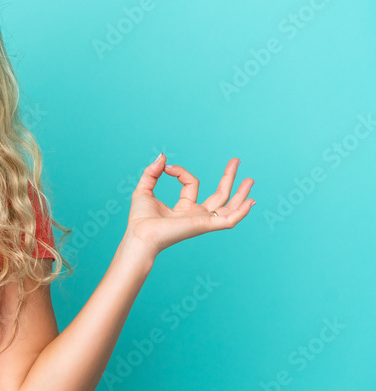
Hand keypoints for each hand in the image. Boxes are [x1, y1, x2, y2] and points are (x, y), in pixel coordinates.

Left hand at [125, 154, 254, 256]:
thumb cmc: (140, 219)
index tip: (166, 168)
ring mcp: (203, 221)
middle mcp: (196, 215)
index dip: (180, 171)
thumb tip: (163, 156)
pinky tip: (251, 201)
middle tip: (236, 160)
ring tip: (251, 179)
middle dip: (229, 178)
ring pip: (228, 207)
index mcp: (184, 208)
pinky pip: (229, 220)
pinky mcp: (205, 226)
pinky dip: (241, 212)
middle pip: (219, 195)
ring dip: (240, 193)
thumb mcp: (144, 189)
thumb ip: (153, 172)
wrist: (140, 235)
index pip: (191, 183)